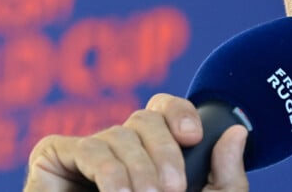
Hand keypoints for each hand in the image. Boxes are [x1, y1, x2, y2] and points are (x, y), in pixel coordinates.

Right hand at [23, 93, 248, 191]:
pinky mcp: (53, 160)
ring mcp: (87, 153)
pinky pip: (83, 147)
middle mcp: (120, 147)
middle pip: (144, 117)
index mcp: (153, 152)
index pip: (163, 109)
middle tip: (173, 190)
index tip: (194, 137)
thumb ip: (226, 176)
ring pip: (117, 134)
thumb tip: (237, 131)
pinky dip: (106, 169)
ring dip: (137, 168)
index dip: (179, 112)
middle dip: (164, 150)